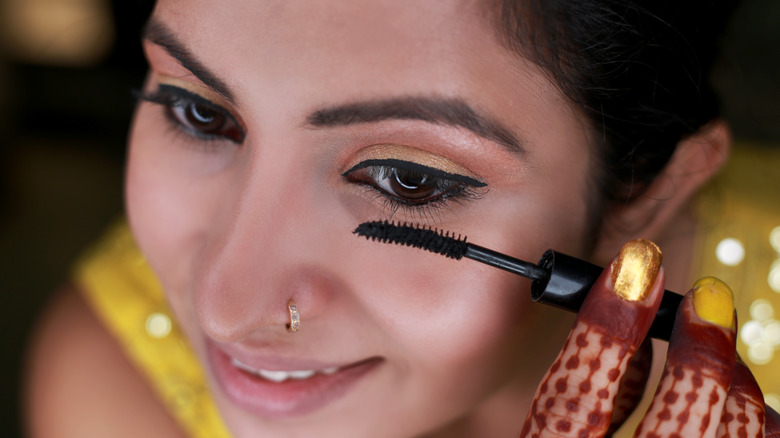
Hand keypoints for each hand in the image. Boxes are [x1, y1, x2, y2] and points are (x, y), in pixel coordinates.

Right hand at [520, 239, 779, 436]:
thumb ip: (581, 401)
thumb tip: (627, 330)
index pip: (572, 403)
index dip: (605, 330)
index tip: (632, 268)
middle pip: (670, 432)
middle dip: (696, 357)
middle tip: (704, 299)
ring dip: (732, 388)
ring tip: (720, 344)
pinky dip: (752, 423)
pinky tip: (741, 399)